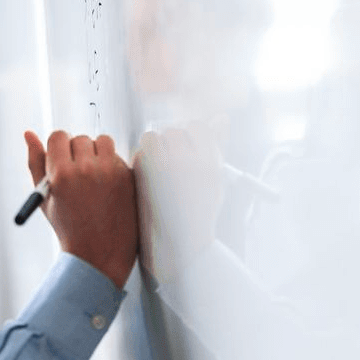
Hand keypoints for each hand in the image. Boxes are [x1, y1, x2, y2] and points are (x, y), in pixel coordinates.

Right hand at [24, 129, 137, 288]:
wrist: (99, 255)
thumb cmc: (69, 227)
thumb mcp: (44, 197)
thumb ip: (35, 163)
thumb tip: (29, 134)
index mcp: (62, 173)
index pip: (59, 136)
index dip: (58, 147)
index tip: (61, 158)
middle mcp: (87, 168)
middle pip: (80, 138)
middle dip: (77, 152)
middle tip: (77, 173)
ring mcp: (111, 172)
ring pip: (102, 141)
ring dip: (97, 152)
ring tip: (93, 176)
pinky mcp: (128, 177)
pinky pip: (118, 157)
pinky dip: (112, 166)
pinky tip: (107, 187)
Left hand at [135, 123, 224, 279]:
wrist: (178, 242)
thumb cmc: (199, 210)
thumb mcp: (216, 178)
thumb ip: (217, 145)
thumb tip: (221, 117)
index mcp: (208, 160)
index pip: (196, 127)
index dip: (191, 138)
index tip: (188, 152)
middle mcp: (185, 160)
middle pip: (172, 131)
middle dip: (171, 144)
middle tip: (172, 166)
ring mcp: (160, 167)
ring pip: (151, 137)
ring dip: (153, 149)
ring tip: (159, 173)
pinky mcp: (140, 174)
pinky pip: (138, 153)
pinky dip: (141, 162)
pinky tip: (149, 181)